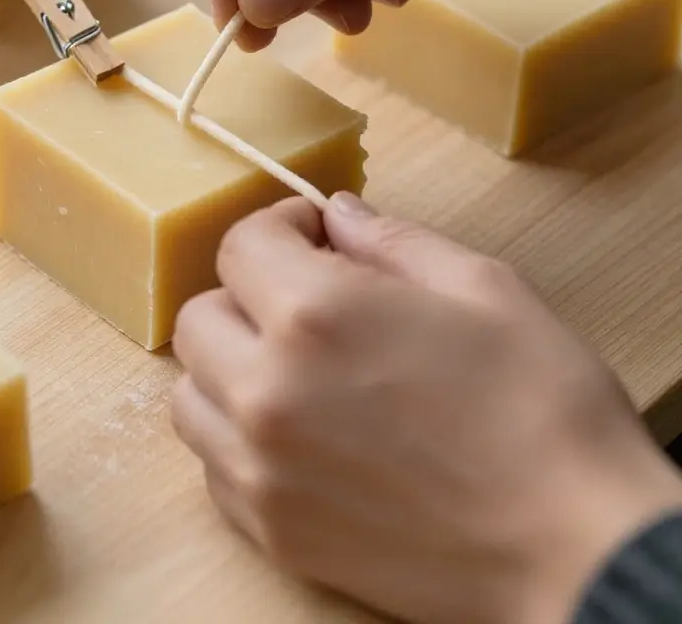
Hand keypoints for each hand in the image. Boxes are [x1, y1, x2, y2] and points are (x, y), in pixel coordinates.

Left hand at [172, 195, 681, 623]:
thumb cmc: (541, 408)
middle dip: (246, 295)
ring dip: (230, 368)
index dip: (279, 227)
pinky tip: (300, 436)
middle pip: (199, 317)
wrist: (576, 550)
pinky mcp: (270, 530)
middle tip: (304, 302)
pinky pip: (214, 465)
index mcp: (314, 314)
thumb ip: (391, 240)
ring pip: (190, 394)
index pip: (240, 244)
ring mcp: (259, 468)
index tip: (312, 237)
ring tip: (292, 371)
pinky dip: (239, 438)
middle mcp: (266, 390)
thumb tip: (336, 215)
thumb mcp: (481, 287)